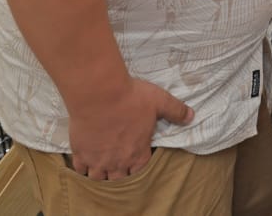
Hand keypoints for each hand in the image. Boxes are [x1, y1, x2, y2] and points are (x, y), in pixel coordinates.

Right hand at [68, 78, 192, 179]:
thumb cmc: (130, 97)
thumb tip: (191, 116)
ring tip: (103, 165)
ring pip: (98, 177)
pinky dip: (83, 167)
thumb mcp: (160, 101)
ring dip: (101, 173)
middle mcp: (117, 161)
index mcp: (137, 152)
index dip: (139, 166)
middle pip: (119, 179)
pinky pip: (80, 168)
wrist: (99, 92)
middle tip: (119, 163)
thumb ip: (175, 111)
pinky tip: (85, 160)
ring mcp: (97, 158)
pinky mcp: (80, 151)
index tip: (137, 159)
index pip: (140, 170)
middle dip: (120, 173)